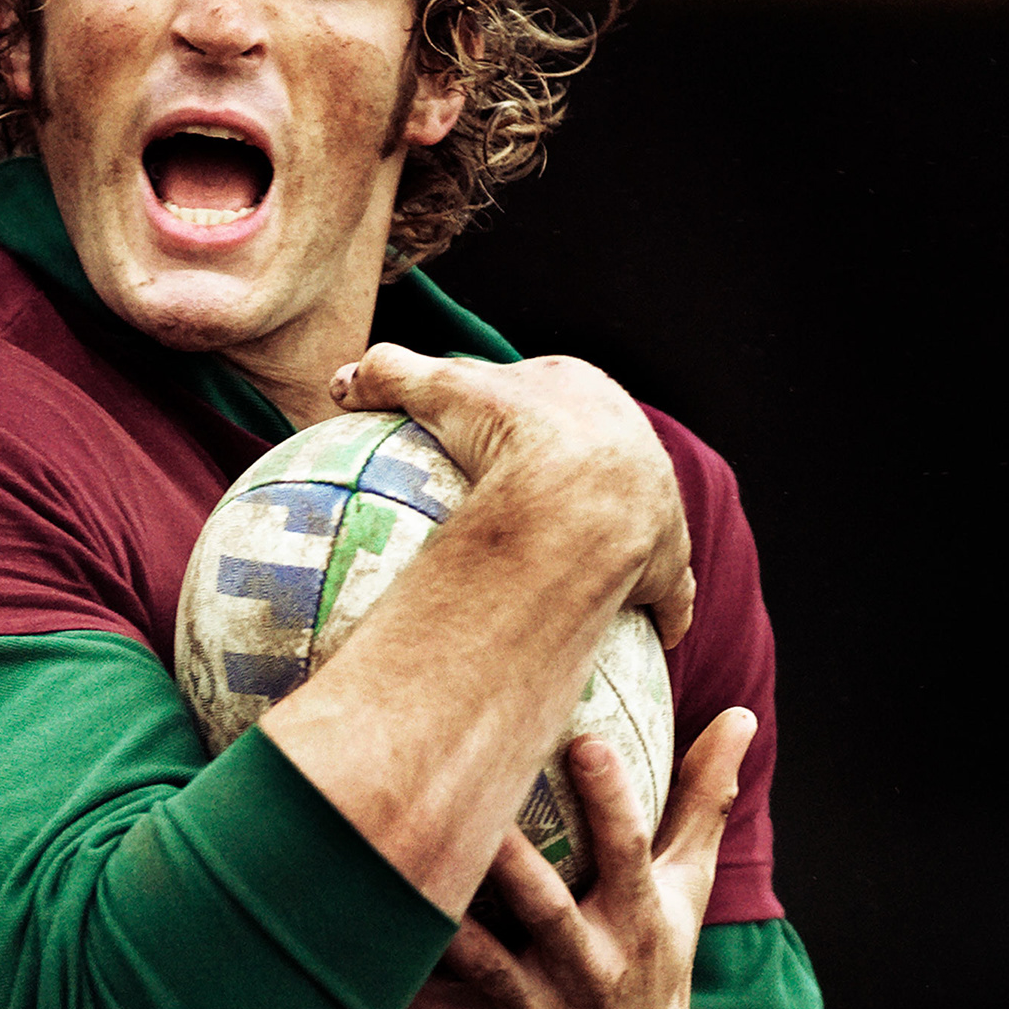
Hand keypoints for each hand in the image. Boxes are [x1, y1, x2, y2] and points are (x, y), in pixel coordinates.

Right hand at [329, 342, 693, 648]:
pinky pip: (667, 592)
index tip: (505, 432)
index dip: (527, 412)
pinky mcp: (667, 562)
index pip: (551, 394)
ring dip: (622, 538)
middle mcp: (630, 441)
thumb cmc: (508, 432)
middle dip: (582, 472)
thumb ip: (390, 376)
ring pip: (638, 519)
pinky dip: (658, 609)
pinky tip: (640, 632)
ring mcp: (653, 503)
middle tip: (539, 502)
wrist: (574, 492)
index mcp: (581, 391)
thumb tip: (340, 381)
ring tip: (589, 569)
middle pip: (601, 455)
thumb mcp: (437, 391)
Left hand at [408, 707, 758, 1008]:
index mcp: (639, 922)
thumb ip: (701, 803)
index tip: (586, 739)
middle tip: (470, 802)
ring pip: (480, 963)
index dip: (612, 800)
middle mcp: (592, 971)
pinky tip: (348, 936)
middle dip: (512, 864)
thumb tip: (739, 717)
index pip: (631, 853)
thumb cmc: (652, 963)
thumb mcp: (686, 891)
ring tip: (389, 864)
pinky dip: (398, 982)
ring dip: (440, 921)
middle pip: (546, 910)